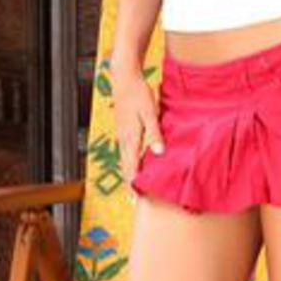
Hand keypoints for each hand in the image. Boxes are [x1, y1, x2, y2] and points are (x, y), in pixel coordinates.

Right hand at [111, 66, 164, 191]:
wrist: (124, 78)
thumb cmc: (139, 93)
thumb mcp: (150, 112)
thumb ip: (154, 132)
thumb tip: (158, 152)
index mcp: (130, 137)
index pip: (131, 167)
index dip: (133, 185)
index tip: (136, 201)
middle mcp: (123, 139)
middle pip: (126, 167)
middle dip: (130, 184)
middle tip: (134, 202)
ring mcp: (122, 134)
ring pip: (124, 159)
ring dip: (129, 174)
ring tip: (134, 188)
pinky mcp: (123, 129)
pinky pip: (125, 151)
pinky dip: (129, 162)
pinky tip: (134, 163)